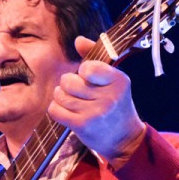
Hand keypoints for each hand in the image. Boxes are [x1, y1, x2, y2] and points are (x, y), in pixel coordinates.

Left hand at [48, 36, 145, 162]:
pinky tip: (65, 111)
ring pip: (60, 95)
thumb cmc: (116, 105)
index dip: (82, 70)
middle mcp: (108, 97)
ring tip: (71, 101)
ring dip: (61, 97)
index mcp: (119, 81)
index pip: (88, 67)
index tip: (88, 77)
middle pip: (69, 81)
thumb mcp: (113, 81)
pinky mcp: (82, 126)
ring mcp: (95, 113)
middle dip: (68, 84)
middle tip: (76, 91)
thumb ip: (96, 58)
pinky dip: (56, 109)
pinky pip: (55, 110)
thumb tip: (78, 40)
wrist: (124, 139)